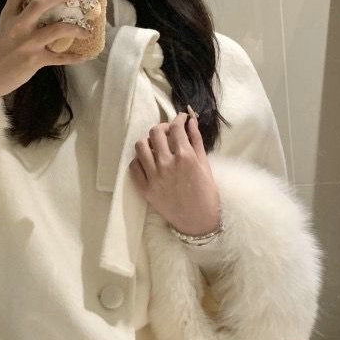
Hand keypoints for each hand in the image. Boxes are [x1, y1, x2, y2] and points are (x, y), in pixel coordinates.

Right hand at [0, 0, 92, 100]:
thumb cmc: (1, 49)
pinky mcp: (33, 61)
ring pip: (55, 30)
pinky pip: (58, 58)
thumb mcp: (6, 24)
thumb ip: (20, 11)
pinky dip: (73, 58)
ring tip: (88, 30)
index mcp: (10, 13)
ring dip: (75, 28)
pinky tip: (84, 56)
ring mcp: (26, 43)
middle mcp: (18, 26)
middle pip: (41, 3)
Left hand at [129, 112, 220, 235]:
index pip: (176, 128)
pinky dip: (139, 160)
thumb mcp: (205, 165)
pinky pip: (133, 167)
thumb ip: (197, 141)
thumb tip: (191, 122)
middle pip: (155, 133)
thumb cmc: (206, 193)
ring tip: (155, 146)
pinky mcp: (144, 189)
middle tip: (168, 132)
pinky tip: (147, 161)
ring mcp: (153, 177)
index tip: (181, 119)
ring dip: (148, 142)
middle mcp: (166, 164)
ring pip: (140, 147)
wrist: (197, 221)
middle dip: (162, 127)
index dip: (179, 119)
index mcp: (185, 157)